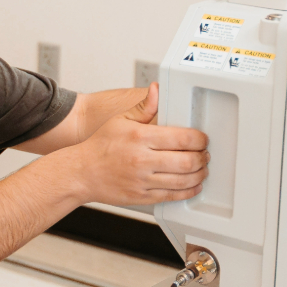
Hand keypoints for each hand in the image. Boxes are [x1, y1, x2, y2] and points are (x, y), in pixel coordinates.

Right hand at [68, 83, 206, 206]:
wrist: (81, 172)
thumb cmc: (100, 146)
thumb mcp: (120, 119)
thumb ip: (144, 107)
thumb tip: (157, 90)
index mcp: (140, 137)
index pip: (182, 138)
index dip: (200, 139)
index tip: (202, 139)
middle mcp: (142, 159)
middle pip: (187, 161)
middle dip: (202, 158)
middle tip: (205, 154)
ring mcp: (142, 180)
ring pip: (183, 180)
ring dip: (199, 175)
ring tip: (201, 169)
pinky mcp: (141, 196)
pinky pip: (172, 196)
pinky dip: (188, 191)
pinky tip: (192, 185)